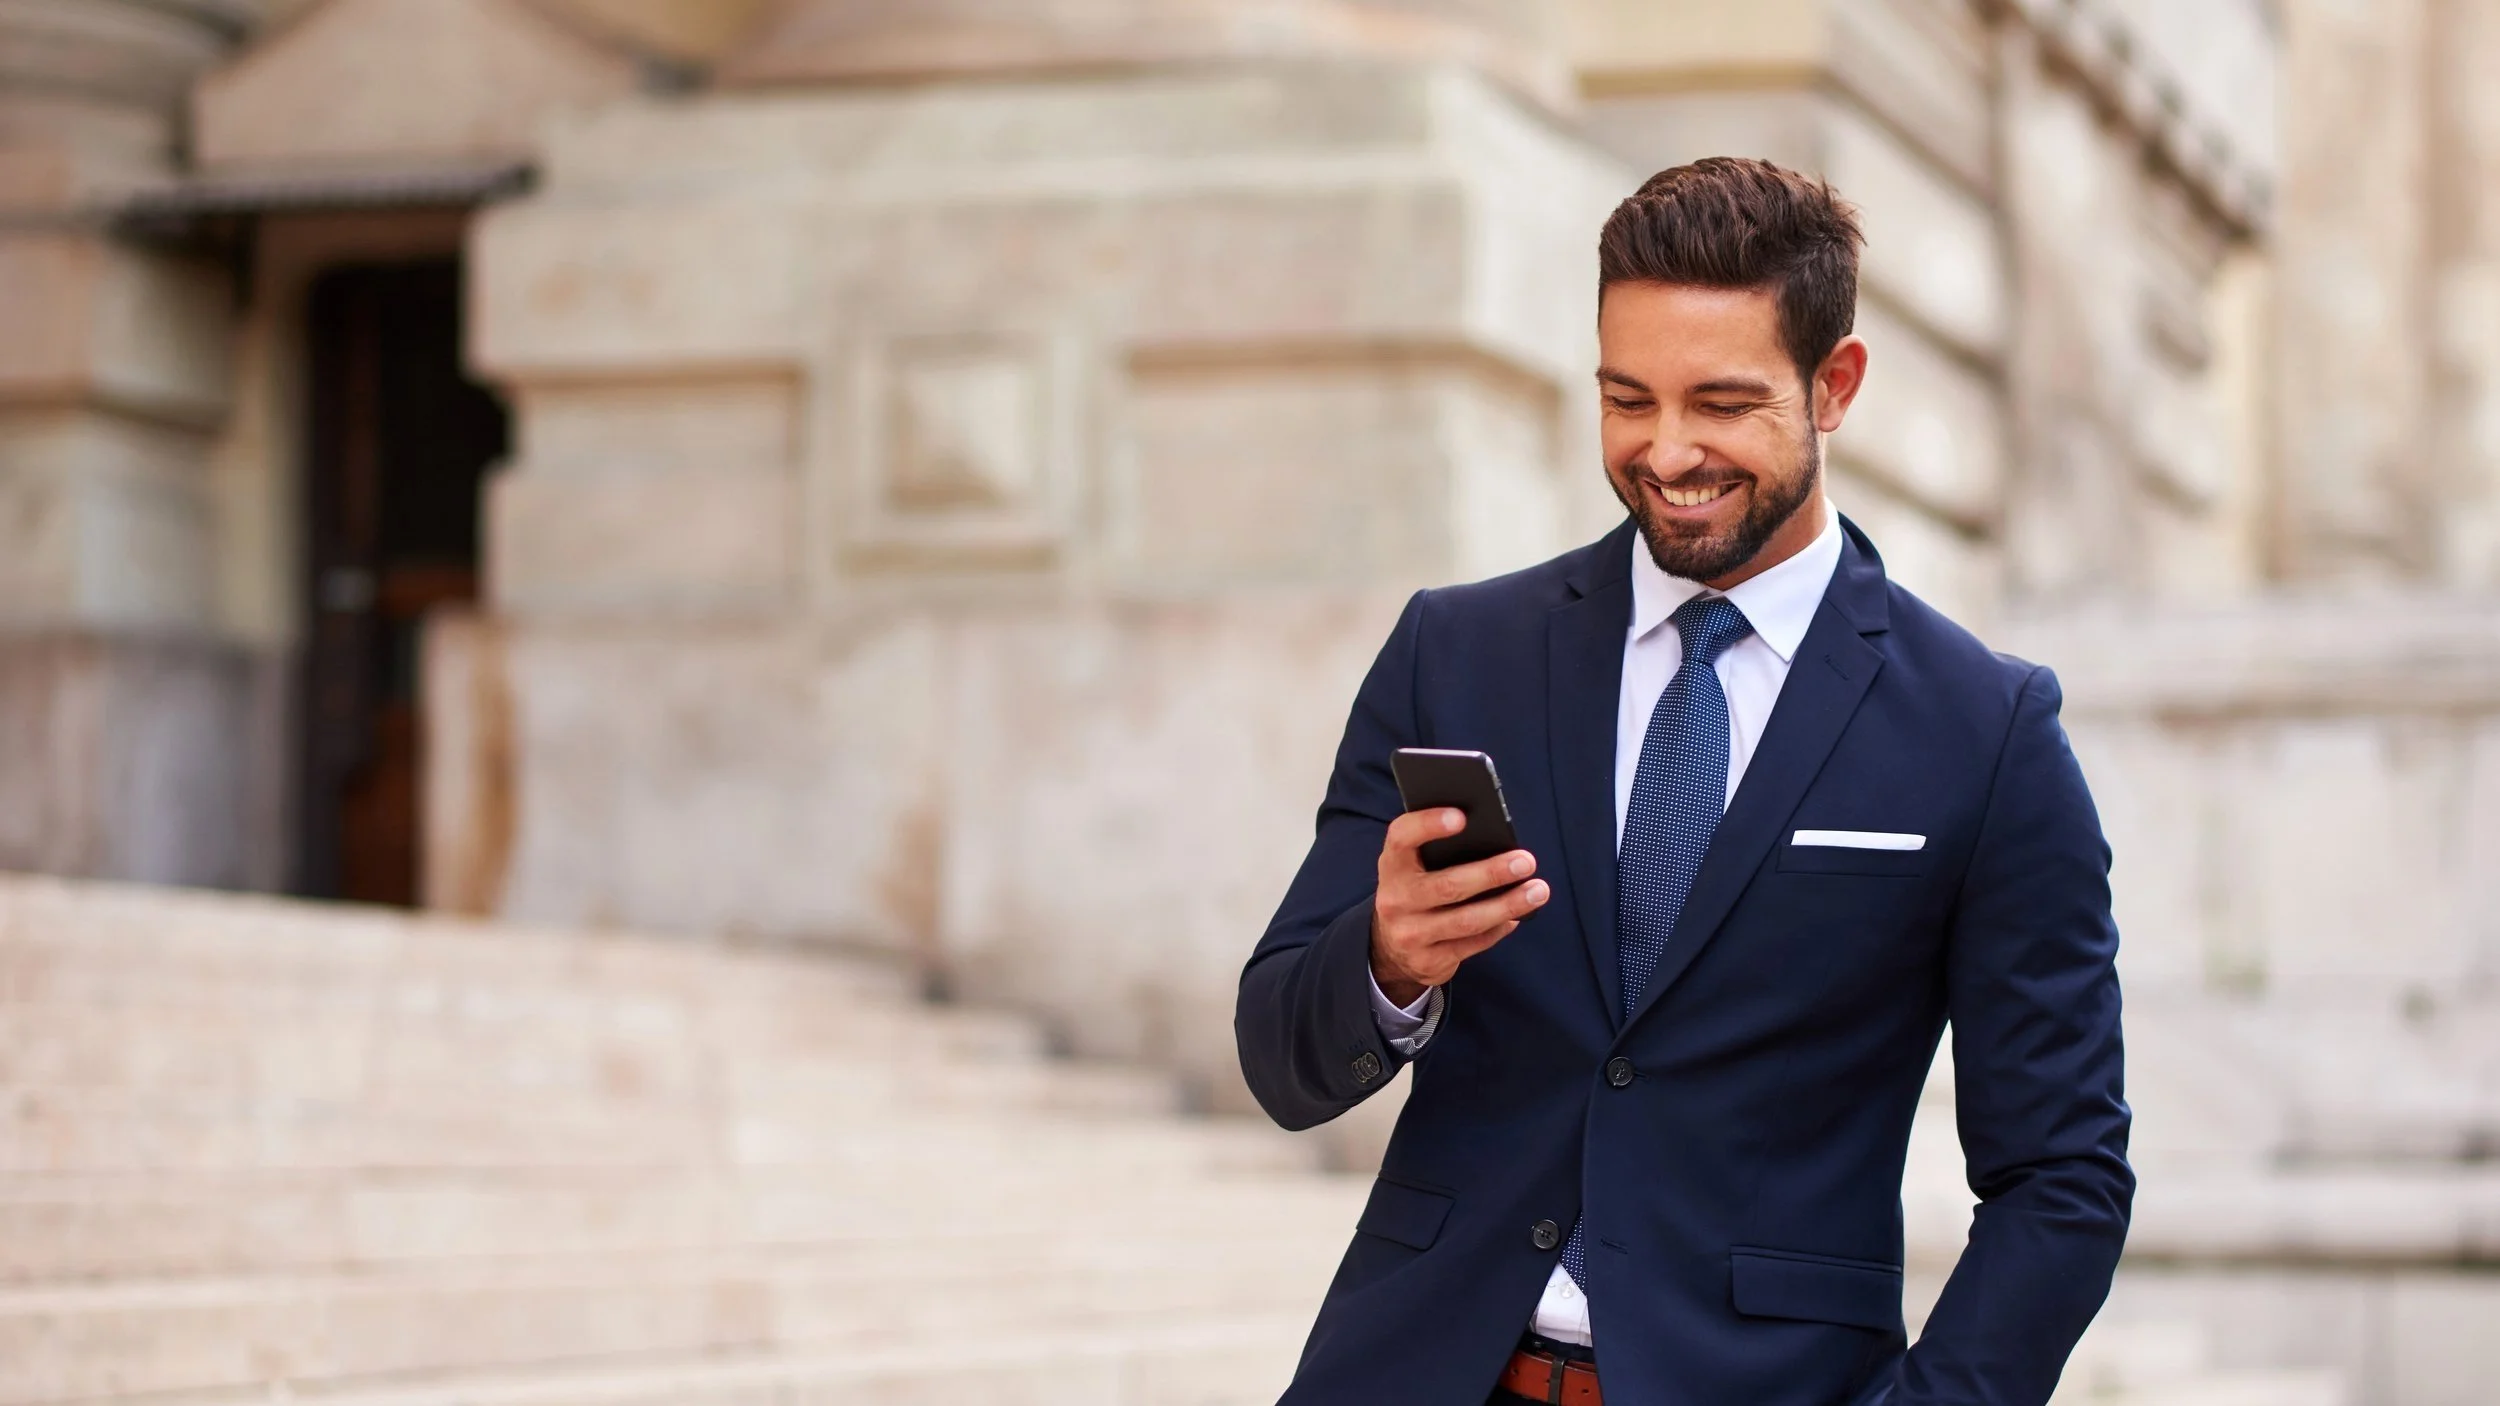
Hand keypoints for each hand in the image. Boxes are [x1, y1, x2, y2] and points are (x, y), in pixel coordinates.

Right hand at [1370, 808, 1549, 1006]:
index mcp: (1393, 865)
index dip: (1428, 824)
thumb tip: (1496, 842)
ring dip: (1507, 905)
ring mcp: (1410, 934)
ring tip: (1537, 891)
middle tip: (1525, 862)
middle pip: (1448, 885)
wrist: (1391, 949)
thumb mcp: (1414, 868)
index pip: (1402, 837)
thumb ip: (1439, 851)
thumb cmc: (1416, 891)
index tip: (1462, 817)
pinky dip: (1499, 928)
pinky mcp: (1428, 961)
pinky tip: (1517, 916)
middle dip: (1491, 873)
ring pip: (1467, 921)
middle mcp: (1395, 899)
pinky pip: (1473, 944)